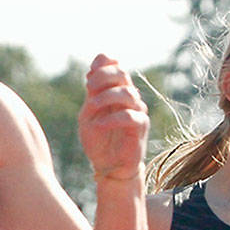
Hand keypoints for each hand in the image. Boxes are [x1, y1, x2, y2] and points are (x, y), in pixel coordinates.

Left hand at [79, 55, 148, 182]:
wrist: (109, 166)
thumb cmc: (99, 140)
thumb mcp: (89, 114)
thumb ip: (92, 93)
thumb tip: (92, 70)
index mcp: (116, 90)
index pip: (115, 65)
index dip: (103, 64)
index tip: (88, 75)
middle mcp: (129, 97)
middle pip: (122, 73)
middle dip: (104, 75)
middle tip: (89, 86)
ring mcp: (137, 110)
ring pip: (127, 93)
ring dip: (106, 96)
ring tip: (91, 106)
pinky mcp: (141, 127)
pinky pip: (130, 116)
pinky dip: (112, 118)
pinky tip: (98, 125)